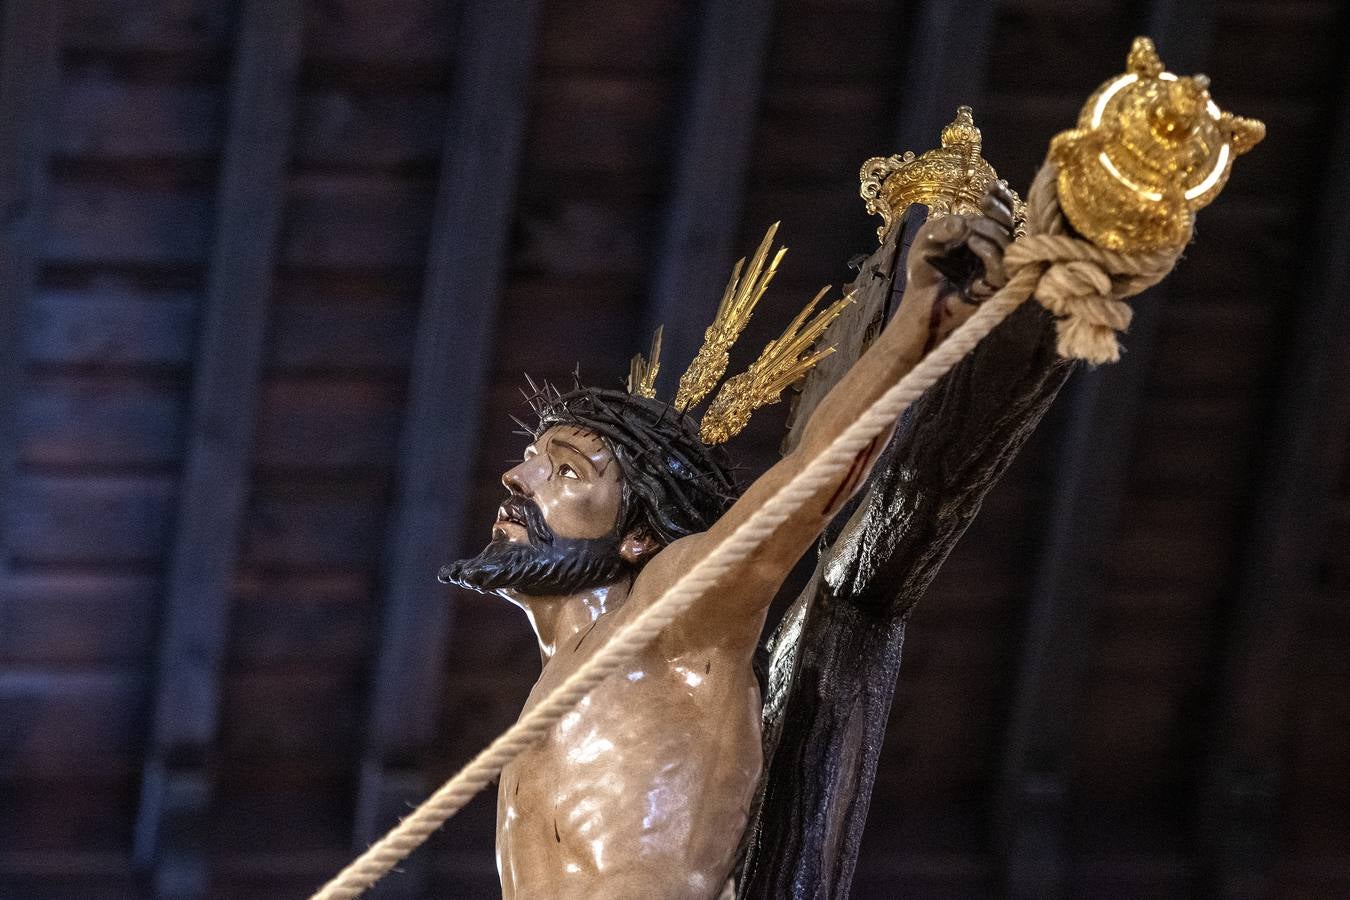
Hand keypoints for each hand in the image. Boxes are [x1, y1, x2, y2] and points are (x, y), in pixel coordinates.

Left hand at [904, 181, 1018, 304]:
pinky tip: (972, 242)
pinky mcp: (993, 288)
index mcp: (982, 237)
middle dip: (999, 211)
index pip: (1002, 216)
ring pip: (1008, 244)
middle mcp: (993, 251)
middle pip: (1010, 227)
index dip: (1002, 201)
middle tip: (984, 202)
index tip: (994, 187)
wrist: (918, 300)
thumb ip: (943, 225)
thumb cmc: (925, 269)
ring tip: (970, 230)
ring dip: (990, 230)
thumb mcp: (928, 237)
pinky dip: (988, 250)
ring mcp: (995, 270)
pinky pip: (1000, 265)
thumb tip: (966, 223)